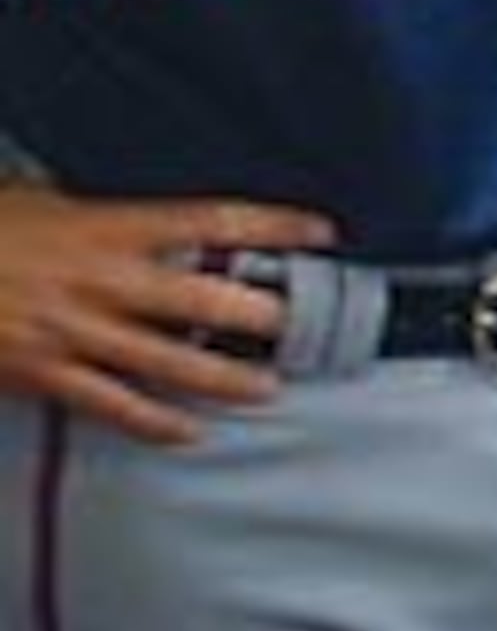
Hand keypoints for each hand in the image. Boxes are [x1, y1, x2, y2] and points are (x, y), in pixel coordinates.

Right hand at [0, 182, 334, 444]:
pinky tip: (190, 431)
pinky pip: (111, 405)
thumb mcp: (43, 199)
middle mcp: (100, 279)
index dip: (273, 224)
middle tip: (304, 323)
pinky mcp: (42, 374)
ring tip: (268, 386)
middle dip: (259, 313)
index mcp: (108, 225)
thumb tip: (152, 225)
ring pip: (167, 360)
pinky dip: (155, 422)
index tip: (319, 231)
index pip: (211, 219)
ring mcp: (73, 331)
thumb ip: (104, 218)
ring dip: (224, 376)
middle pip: (201, 297)